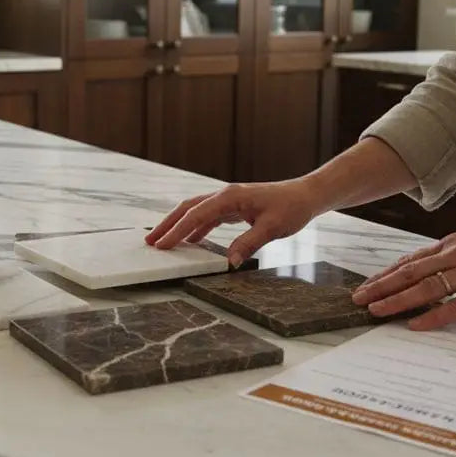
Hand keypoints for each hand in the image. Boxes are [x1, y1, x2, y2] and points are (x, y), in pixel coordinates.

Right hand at [145, 180, 317, 266]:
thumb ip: (248, 243)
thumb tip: (229, 261)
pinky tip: (190, 240)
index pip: (196, 215)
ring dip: (178, 225)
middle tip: (150, 242)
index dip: (177, 231)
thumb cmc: (291, 208)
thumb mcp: (272, 228)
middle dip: (167, 224)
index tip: (162, 245)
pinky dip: (195, 227)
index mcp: (230, 197)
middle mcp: (224, 195)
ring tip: (162, 241)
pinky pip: (208, 217)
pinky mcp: (234, 206)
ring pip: (195, 211)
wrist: (305, 195)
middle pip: (188, 208)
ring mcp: (228, 200)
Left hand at [351, 229, 455, 329]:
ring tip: (377, 311)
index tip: (364, 286)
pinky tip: (417, 325)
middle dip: (381, 287)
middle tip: (357, 299)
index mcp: (452, 244)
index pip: (410, 261)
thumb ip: (449, 259)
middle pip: (411, 272)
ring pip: (428, 288)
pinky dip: (434, 316)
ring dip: (399, 300)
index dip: (384, 274)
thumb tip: (422, 275)